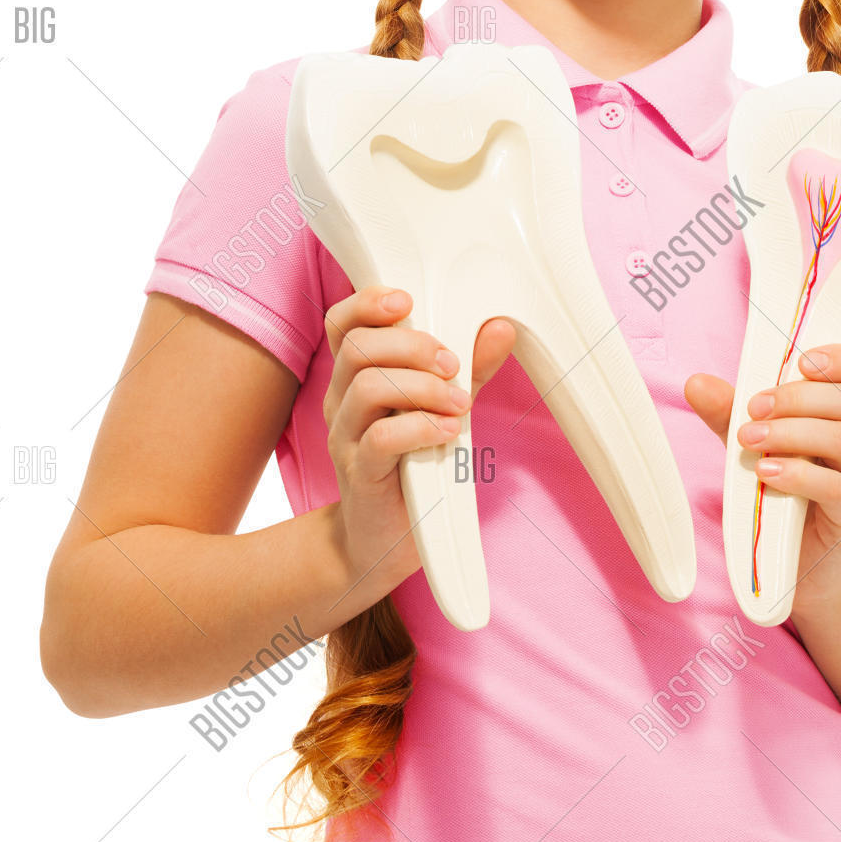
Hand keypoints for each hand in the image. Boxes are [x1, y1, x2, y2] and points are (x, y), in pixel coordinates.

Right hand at [322, 285, 515, 589]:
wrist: (382, 540)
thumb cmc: (413, 465)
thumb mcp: (442, 407)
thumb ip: (468, 369)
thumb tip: (499, 328)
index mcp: (355, 377)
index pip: (342, 324)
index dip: (367, 303)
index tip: (408, 301)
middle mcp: (341, 402)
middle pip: (358, 349)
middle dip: (412, 345)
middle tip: (452, 365)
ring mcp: (345, 438)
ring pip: (368, 387)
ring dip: (424, 387)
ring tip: (460, 404)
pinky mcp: (359, 475)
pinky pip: (380, 438)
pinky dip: (421, 427)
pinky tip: (449, 432)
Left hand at [685, 343, 840, 616]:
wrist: (798, 567)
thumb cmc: (781, 497)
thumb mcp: (752, 447)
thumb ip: (729, 415)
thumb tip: (697, 383)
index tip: (803, 361)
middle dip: (796, 397)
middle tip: (753, 409)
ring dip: (793, 432)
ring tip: (751, 440)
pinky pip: (837, 488)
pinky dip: (800, 474)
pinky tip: (768, 473)